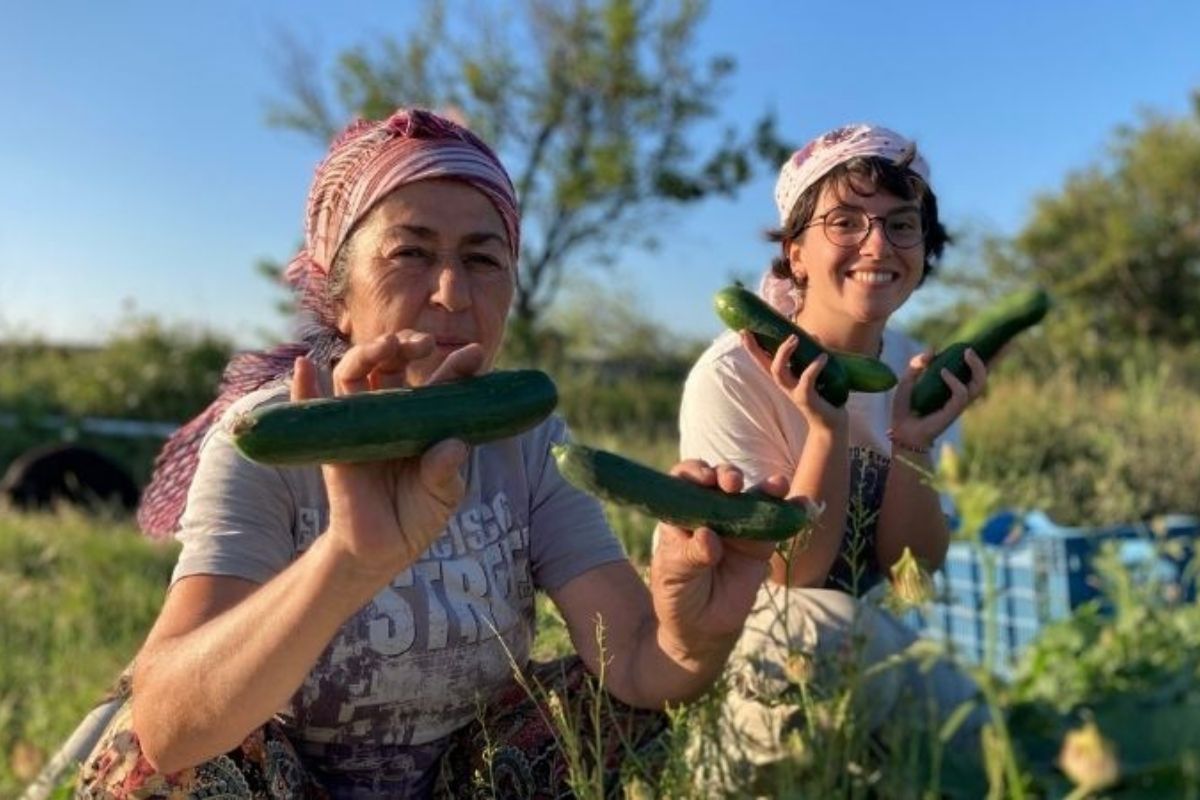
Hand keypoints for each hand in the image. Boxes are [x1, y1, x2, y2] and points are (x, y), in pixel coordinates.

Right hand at [290, 332, 484, 579]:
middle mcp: (391, 413)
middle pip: (394, 365)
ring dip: (367, 353)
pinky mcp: (330, 441)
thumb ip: (446, 473)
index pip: (440, 384)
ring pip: (356, 374)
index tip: (475, 355)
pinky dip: (303, 386)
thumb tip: (453, 446)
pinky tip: (304, 365)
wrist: (381, 550)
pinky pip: (312, 409)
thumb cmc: (417, 517)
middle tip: (425, 343)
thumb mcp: (442, 497)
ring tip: (385, 345)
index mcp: (425, 420)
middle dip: (407, 346)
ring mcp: (359, 423)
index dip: (456, 366)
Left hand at [649, 460, 789, 663]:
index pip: (685, 481)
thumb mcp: (674, 577)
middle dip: (728, 476)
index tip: (704, 481)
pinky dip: (794, 510)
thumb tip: (708, 537)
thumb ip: (689, 556)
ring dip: (767, 486)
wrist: (703, 627)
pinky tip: (805, 505)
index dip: (694, 473)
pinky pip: (779, 523)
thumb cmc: (678, 594)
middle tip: (732, 485)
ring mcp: (739, 524)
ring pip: (754, 496)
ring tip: (778, 485)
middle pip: (721, 481)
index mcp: (682, 513)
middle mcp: (711, 511)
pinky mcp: (762, 542)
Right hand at [742, 331, 846, 435]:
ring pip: (779, 372)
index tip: (743, 331)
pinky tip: (823, 356)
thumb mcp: (813, 373)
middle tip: (756, 332)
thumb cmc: (822, 397)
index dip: (752, 347)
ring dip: (784, 353)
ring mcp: (794, 393)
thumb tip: (814, 336)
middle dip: (757, 349)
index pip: (763, 361)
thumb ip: (810, 356)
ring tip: (795, 338)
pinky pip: (807, 380)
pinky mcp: (806, 399)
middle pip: (766, 366)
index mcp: (784, 378)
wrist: (831, 425)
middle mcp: (785, 385)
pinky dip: (814, 366)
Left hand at [890, 347, 987, 451]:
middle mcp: (959, 395)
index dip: (988, 358)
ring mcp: (957, 404)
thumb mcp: (906, 381)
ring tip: (967, 352)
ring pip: (979, 384)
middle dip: (993, 359)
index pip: (974, 371)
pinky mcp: (953, 412)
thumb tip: (932, 349)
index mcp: (952, 387)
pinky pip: (961, 394)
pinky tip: (943, 372)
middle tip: (973, 347)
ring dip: (977, 366)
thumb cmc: (904, 409)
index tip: (999, 342)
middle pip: (984, 376)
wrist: (900, 431)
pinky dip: (954, 381)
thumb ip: (917, 365)